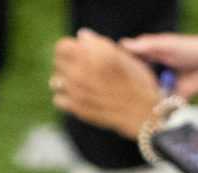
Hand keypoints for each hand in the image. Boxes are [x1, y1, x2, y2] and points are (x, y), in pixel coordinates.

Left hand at [50, 29, 166, 138]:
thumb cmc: (135, 80)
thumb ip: (98, 44)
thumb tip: (81, 36)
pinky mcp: (76, 108)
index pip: (62, 47)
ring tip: (79, 84)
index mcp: (91, 54)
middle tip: (81, 69)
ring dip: (64, 81)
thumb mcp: (121, 55)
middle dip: (67, 64)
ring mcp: (77, 91)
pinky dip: (65, 98)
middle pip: (57, 63)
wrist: (142, 111)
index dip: (70, 49)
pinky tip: (78, 97)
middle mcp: (81, 70)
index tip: (79, 54)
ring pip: (55, 81)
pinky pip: (58, 99)